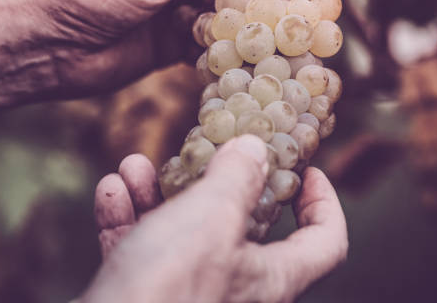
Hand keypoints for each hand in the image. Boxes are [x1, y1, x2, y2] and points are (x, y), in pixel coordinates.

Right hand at [84, 135, 347, 302]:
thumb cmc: (168, 290)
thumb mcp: (211, 221)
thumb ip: (236, 179)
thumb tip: (254, 149)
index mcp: (270, 279)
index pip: (324, 243)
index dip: (324, 205)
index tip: (307, 173)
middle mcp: (235, 290)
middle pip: (239, 226)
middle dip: (214, 182)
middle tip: (201, 153)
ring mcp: (189, 294)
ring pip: (181, 234)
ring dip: (157, 194)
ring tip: (136, 166)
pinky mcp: (147, 295)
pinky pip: (142, 252)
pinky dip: (127, 219)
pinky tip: (112, 192)